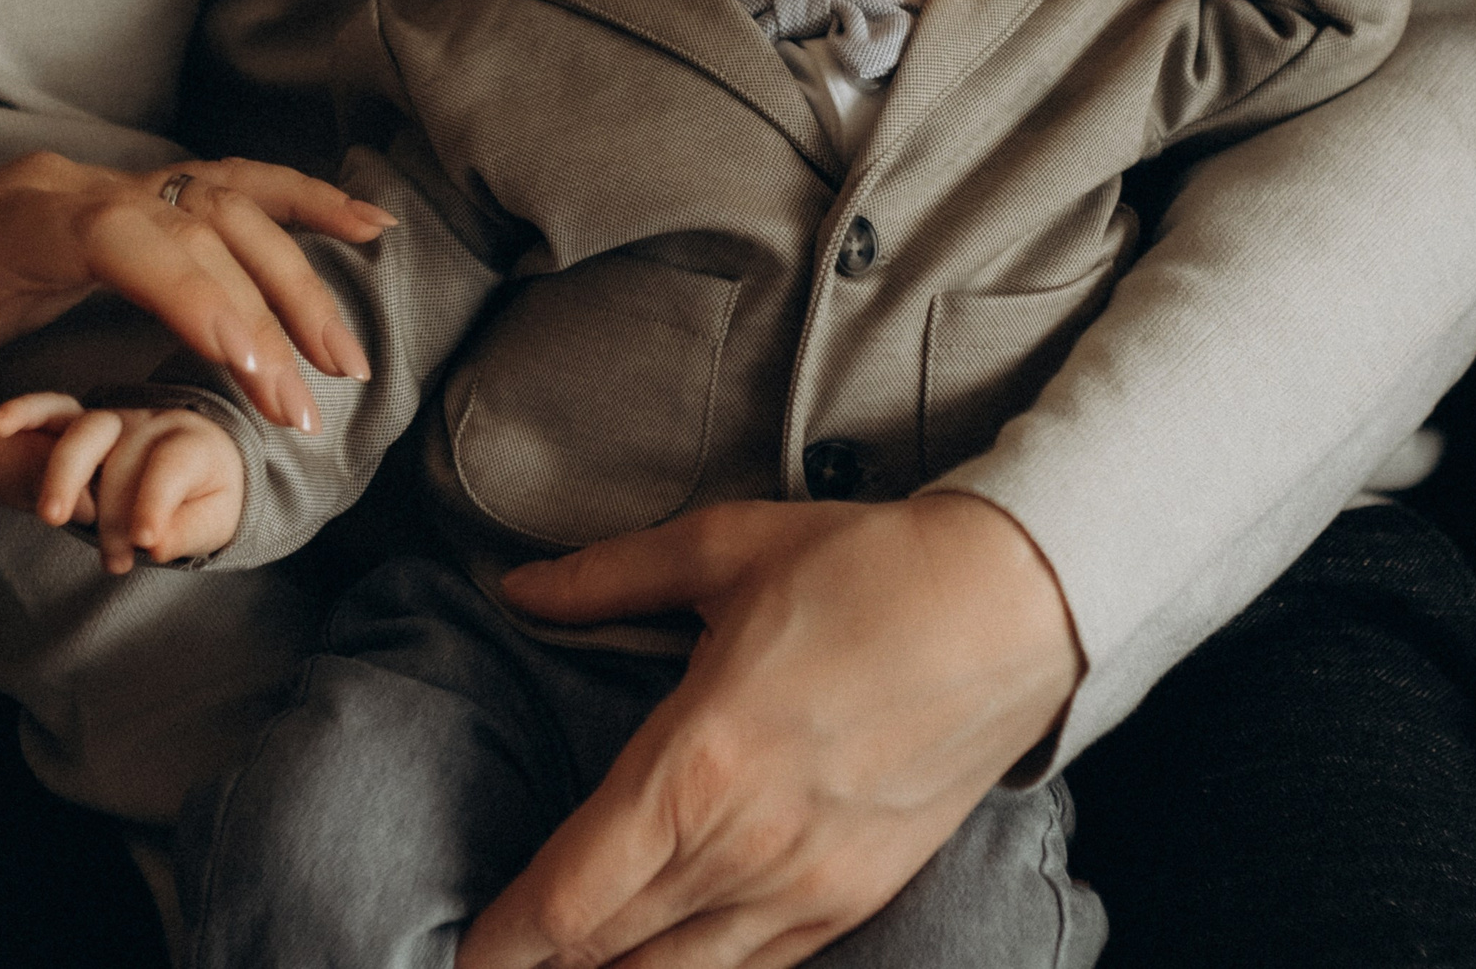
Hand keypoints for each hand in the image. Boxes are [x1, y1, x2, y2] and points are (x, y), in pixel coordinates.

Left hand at [0, 152, 390, 512]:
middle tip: (308, 411)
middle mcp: (64, 188)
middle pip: (192, 227)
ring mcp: (103, 183)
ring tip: (345, 357)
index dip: (196, 297)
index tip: (254, 371)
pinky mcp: (130, 196)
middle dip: (262, 318)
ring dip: (296, 275)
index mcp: (2, 227)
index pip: (120, 240)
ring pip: (225, 204)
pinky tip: (369, 228)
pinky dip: (301, 203)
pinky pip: (228, 185)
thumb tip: (82, 494)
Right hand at [0, 394, 243, 571]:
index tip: (145, 542)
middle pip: (125, 454)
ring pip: (85, 431)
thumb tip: (152, 545)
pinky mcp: (78, 422)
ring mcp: (113, 420)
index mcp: (193, 442)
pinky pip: (50, 409)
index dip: (156, 504)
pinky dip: (24, 413)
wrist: (198, 465)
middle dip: (113, 511)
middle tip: (111, 557)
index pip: (172, 466)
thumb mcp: (213, 521)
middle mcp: (152, 423)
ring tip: (50, 515)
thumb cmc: (204, 496)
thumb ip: (186, 531)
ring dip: (65, 472)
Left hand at [460, 493, 1080, 968]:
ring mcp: (807, 883)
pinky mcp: (857, 895)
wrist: (1016, 606)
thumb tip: (518, 591)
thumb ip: (606, 579)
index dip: (499, 942)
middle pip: (607, 950)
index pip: (566, 898)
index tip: (459, 953)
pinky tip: (665, 968)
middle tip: (491, 961)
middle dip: (539, 966)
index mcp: (696, 763)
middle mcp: (744, 846)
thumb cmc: (870, 568)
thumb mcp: (724, 548)